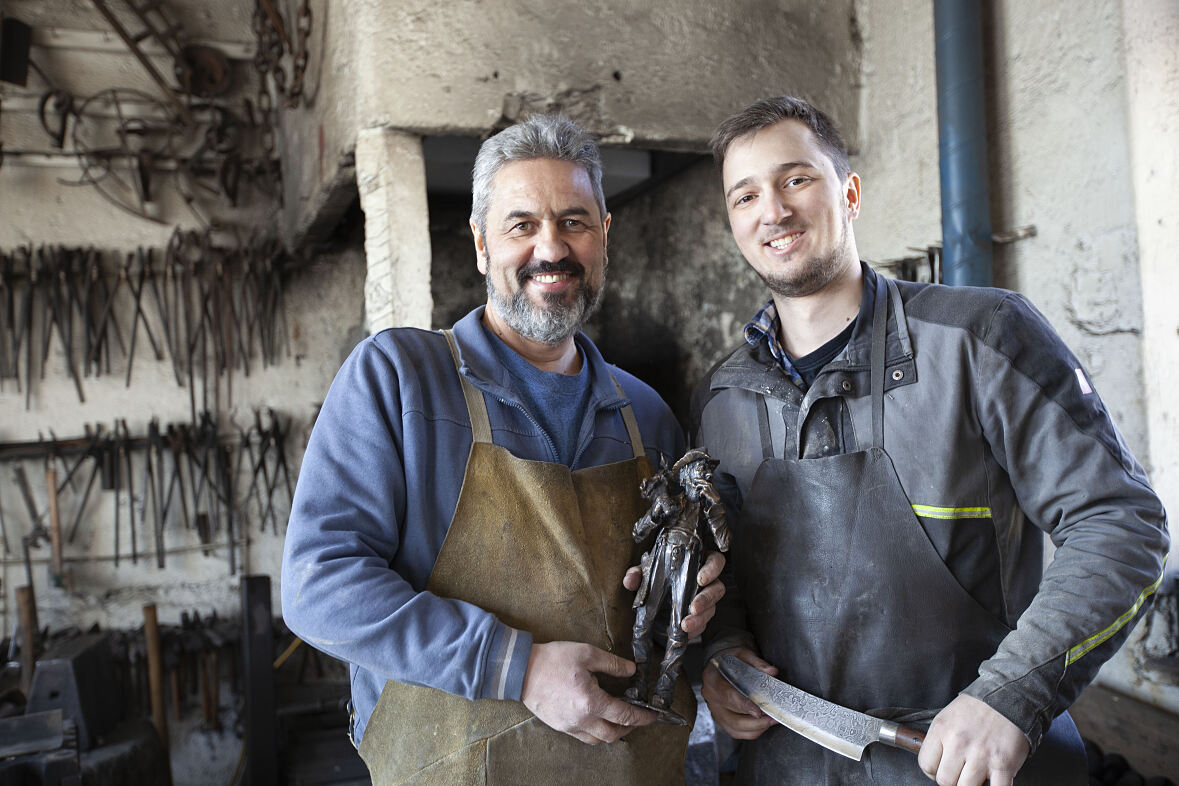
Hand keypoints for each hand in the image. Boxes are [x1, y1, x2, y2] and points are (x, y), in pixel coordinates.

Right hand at [521, 641, 656, 743]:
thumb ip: (612, 664)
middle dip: (630, 728)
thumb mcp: (587, 654)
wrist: (521, 670)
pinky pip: (583, 737)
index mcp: (592, 701)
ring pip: (598, 740)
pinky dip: (595, 733)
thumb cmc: (553, 660)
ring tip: (618, 721)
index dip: (642, 717)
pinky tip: (597, 720)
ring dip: (613, 733)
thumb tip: (631, 671)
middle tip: (637, 718)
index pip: (625, 715)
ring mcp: (570, 725)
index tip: (653, 715)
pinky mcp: (560, 726)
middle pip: (613, 734)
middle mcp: (582, 719)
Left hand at [622, 551, 726, 636]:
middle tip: (693, 608)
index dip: (712, 569)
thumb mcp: (646, 573)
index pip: (715, 561)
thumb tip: (630, 581)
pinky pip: (703, 624)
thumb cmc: (656, 576)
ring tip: (685, 625)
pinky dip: (694, 630)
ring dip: (700, 618)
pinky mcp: (701, 617)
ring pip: (712, 609)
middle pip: (717, 588)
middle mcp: (706, 582)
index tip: (701, 579)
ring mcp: (706, 600)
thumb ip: (638, 574)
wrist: (654, 597)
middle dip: (706, 599)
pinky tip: (684, 634)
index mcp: (697, 563)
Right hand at [700, 647, 778, 738]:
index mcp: (712, 679)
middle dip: (757, 721)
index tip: (758, 711)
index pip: (728, 696)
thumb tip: (771, 672)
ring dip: (756, 728)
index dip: (744, 705)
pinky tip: (764, 724)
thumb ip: (756, 663)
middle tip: (774, 717)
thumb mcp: (742, 654)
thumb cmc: (729, 660)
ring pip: (736, 729)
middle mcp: (711, 698)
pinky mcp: (721, 719)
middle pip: (734, 719)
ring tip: (772, 720)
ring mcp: (715, 711)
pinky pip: (736, 732)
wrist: (719, 665)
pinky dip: (752, 732)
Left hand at [917, 694, 1029, 785]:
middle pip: (944, 781)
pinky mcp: (1003, 764)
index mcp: (942, 730)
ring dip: (970, 785)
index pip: (926, 764)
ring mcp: (981, 755)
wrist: (1007, 697)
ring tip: (977, 774)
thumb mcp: (947, 717)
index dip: (933, 772)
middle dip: (952, 780)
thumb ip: (939, 740)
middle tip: (960, 773)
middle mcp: (959, 743)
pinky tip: (992, 780)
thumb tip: (934, 764)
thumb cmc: (977, 708)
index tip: (941, 769)